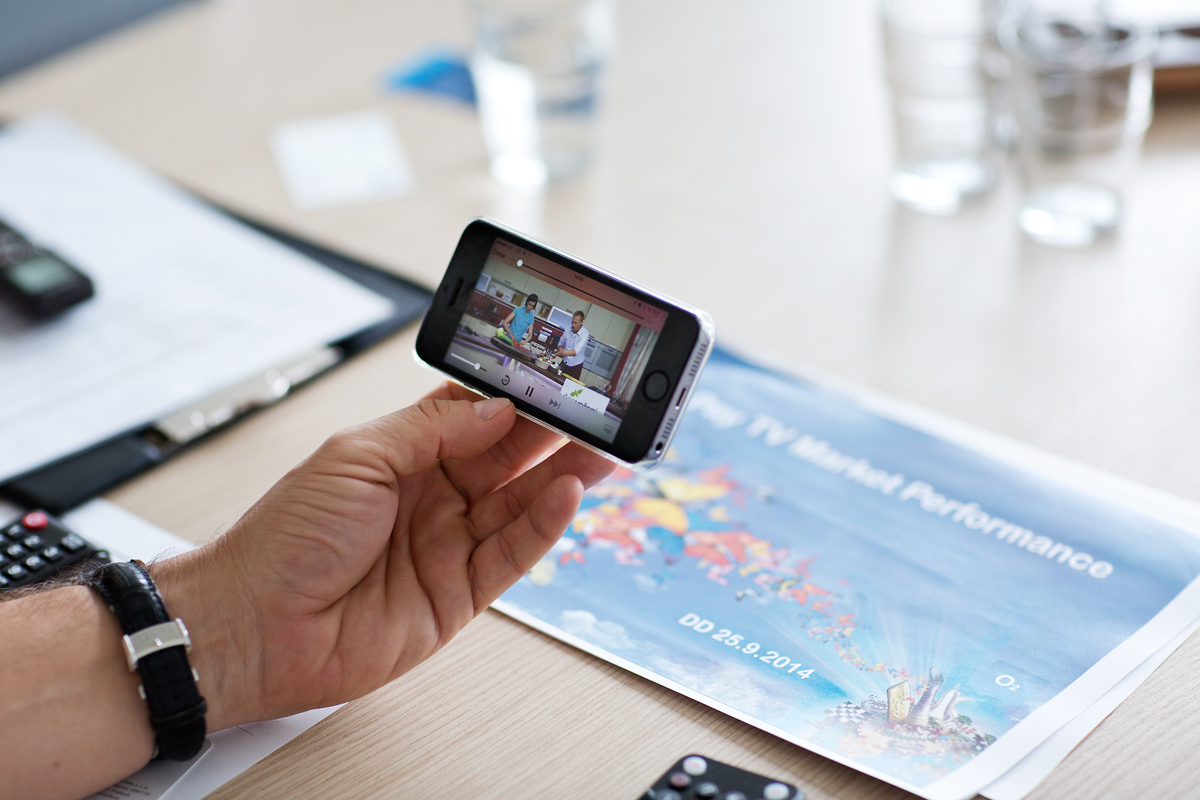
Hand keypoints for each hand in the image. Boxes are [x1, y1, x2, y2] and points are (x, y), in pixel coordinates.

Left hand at [155, 383, 614, 728]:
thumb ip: (432, 430)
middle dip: (553, 433)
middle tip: (598, 411)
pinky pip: (512, 554)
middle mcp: (432, 496)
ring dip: (563, 475)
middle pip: (508, 458)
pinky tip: (567, 494)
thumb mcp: (356, 457)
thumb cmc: (283, 538)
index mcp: (404, 455)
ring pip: (520, 504)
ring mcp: (448, 545)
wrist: (253, 626)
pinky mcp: (460, 595)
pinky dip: (544, 525)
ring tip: (603, 448)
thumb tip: (495, 408)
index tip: (554, 377)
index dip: (515, 397)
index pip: (475, 416)